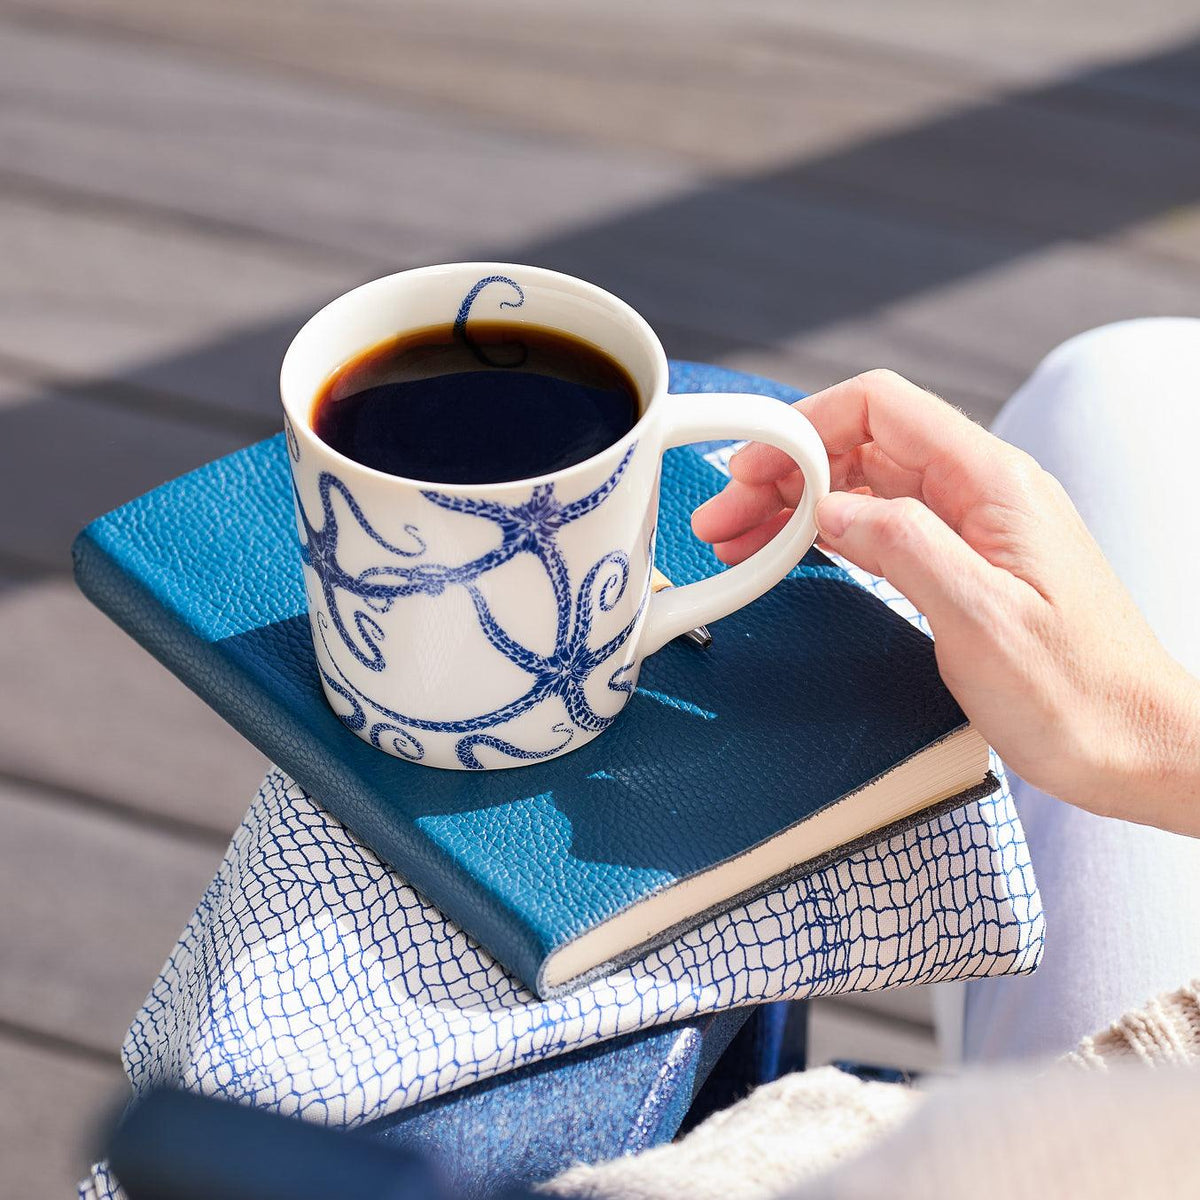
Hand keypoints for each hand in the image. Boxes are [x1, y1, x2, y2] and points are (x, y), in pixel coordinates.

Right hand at [692, 370, 1199, 834]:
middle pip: (862, 444)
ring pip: (866, 485)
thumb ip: (901, 547)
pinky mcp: (966, 563)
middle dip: (784, 472)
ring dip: (798, 505)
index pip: (879, 407)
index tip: (750, 474)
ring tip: (741, 540)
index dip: (802, 429)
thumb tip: (827, 508)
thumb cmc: (1079, 694)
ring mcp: (974, 526)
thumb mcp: (981, 619)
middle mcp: (982, 490)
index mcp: (991, 482)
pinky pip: (884, 525)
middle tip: (725, 521)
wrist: (1137, 747)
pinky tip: (795, 552)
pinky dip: (830, 534)